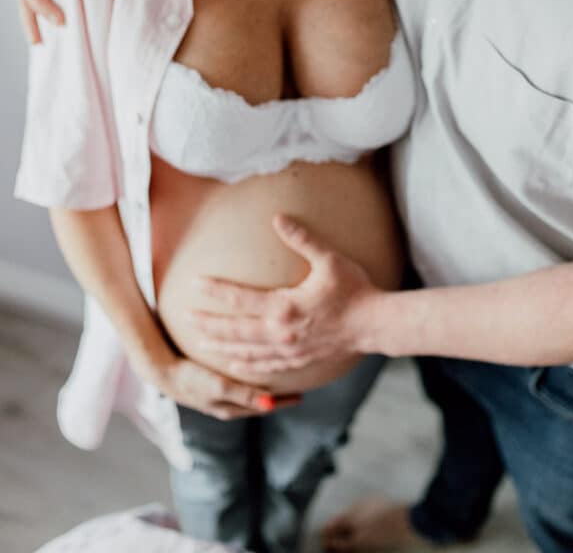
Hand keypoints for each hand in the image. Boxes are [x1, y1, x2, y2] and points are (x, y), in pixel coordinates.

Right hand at [149, 352, 299, 420]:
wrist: (161, 370)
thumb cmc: (191, 378)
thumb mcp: (219, 387)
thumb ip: (244, 394)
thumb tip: (270, 405)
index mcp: (231, 408)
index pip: (265, 407)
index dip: (283, 402)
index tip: (302, 396)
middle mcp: (227, 403)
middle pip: (259, 400)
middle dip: (277, 396)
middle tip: (298, 385)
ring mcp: (217, 393)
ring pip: (249, 391)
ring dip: (264, 385)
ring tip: (280, 376)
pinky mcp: (209, 381)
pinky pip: (237, 381)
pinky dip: (250, 377)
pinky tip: (252, 365)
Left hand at [188, 215, 381, 374]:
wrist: (375, 325)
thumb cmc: (354, 289)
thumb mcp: (330, 259)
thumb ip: (302, 239)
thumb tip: (278, 219)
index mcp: (285, 307)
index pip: (241, 299)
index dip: (216, 291)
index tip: (195, 284)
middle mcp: (281, 332)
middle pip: (236, 330)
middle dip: (209, 324)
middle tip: (185, 320)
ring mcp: (289, 350)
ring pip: (246, 351)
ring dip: (222, 346)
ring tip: (201, 344)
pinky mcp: (298, 360)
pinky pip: (265, 365)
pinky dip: (246, 365)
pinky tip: (235, 363)